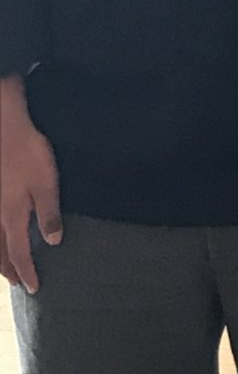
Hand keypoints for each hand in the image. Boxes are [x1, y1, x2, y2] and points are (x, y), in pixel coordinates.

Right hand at [0, 78, 61, 293]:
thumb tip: (52, 242)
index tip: (34, 288)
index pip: (19, 254)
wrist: (5, 128)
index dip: (27, 272)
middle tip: (18, 283)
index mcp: (12, 217)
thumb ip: (49, 214)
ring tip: (6, 267)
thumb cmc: (28, 153)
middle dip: (9, 270)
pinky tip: (1, 233)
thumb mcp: (46, 183)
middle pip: (0, 252)